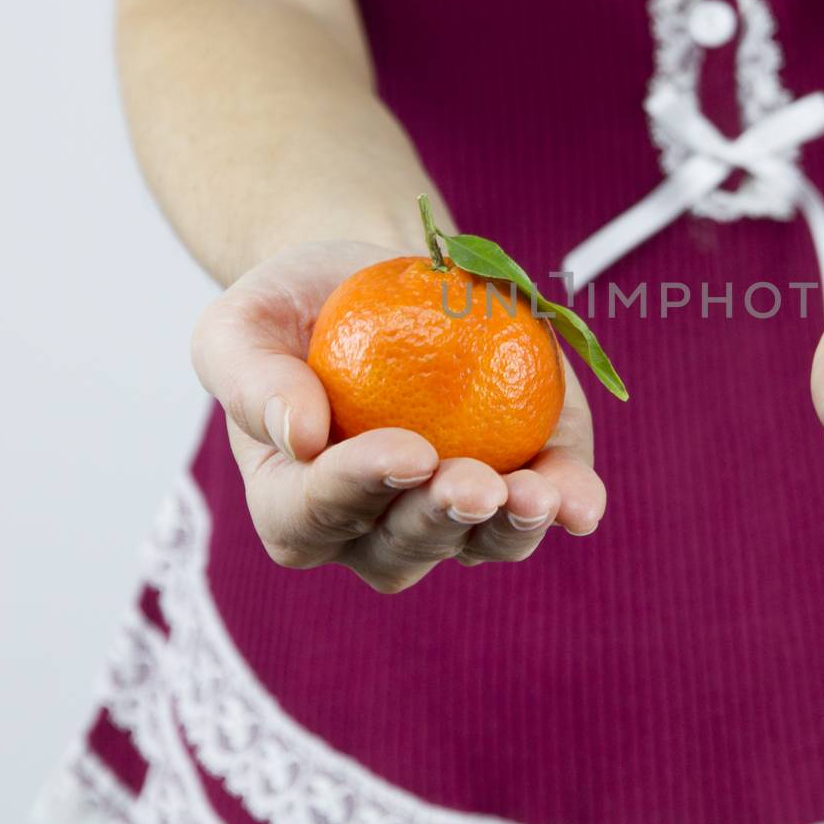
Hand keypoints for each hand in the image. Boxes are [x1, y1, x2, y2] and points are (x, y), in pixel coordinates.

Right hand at [191, 240, 604, 591]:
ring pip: (481, 544)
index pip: (316, 515)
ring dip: (513, 527)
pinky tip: (582, 499)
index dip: (359, 490)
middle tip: (475, 484)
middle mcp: (372, 527)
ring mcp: (451, 511)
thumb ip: (249, 379)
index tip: (408, 450)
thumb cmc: (292, 309)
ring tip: (538, 494)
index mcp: (294, 502)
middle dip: (443, 520)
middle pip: (405, 548)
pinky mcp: (517, 476)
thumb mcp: (240, 324)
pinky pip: (547, 505)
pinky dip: (569, 504)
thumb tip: (297, 436)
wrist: (372, 276)